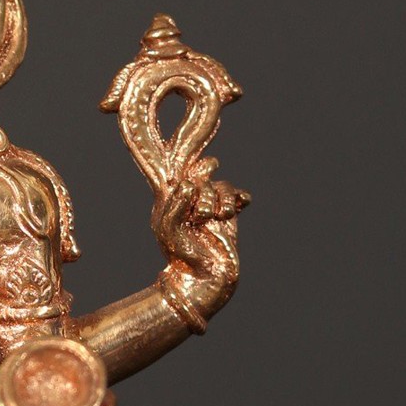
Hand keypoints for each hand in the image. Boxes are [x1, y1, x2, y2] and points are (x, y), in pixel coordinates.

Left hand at [151, 158, 246, 313]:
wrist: (202, 278)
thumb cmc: (179, 254)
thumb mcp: (168, 228)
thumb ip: (176, 203)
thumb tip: (191, 183)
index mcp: (170, 194)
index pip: (171, 162)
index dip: (177, 144)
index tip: (176, 127)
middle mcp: (190, 195)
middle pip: (202, 170)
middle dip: (204, 185)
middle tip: (200, 213)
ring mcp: (210, 203)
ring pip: (220, 184)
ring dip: (219, 202)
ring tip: (213, 221)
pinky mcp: (228, 212)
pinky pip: (236, 193)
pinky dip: (236, 201)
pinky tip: (233, 213)